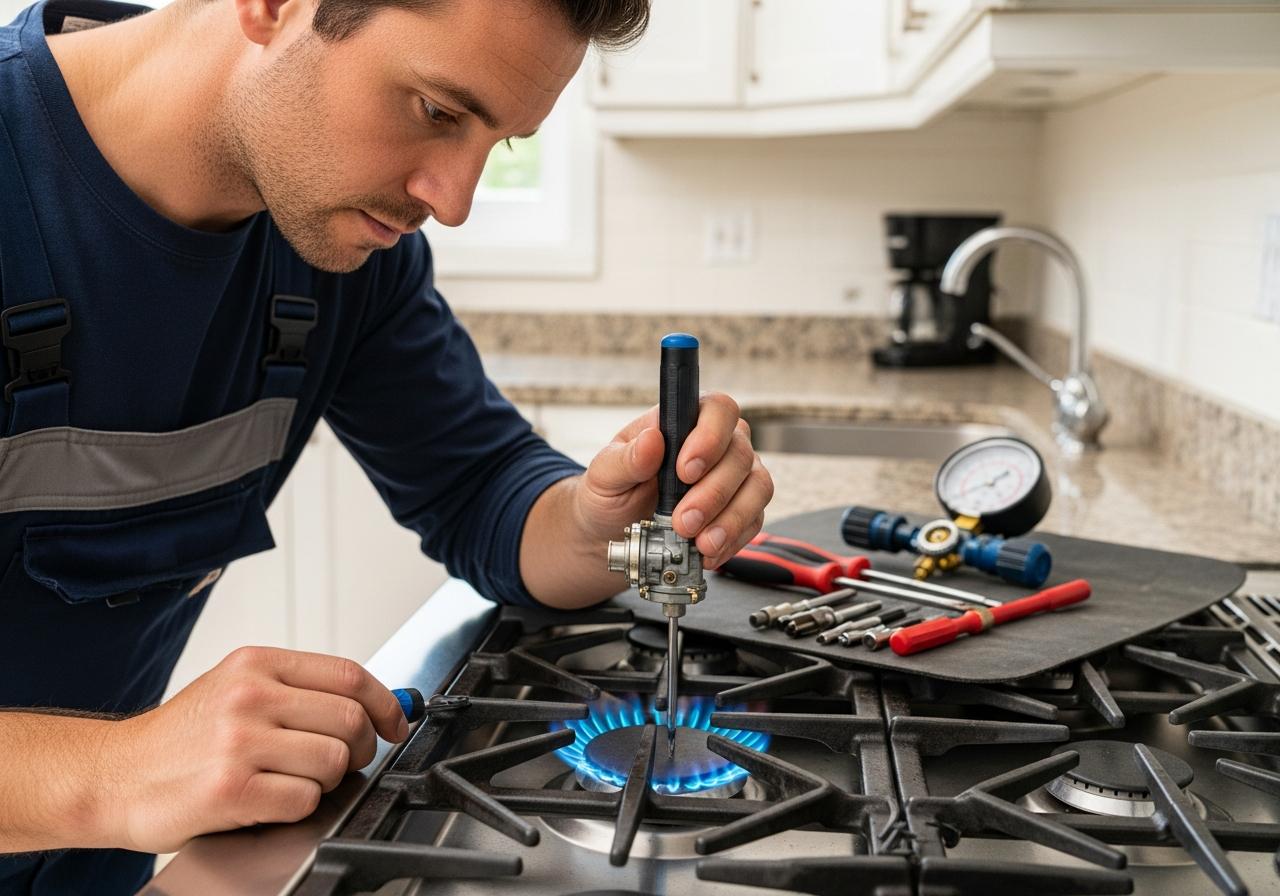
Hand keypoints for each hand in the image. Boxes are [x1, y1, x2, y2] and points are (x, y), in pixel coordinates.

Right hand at [100, 647, 407, 852]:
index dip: (384, 702)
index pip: (347, 674)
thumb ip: (298, 690)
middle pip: (350, 719)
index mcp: (256, 664)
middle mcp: (249, 696)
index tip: (394, 722)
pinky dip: (299, 806)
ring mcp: (239, 741)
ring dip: (326, 781)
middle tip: (342, 762)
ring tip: (293, 781)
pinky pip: (305, 799)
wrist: (114, 776)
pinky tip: (270, 800)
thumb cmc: (180, 739)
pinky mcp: (231, 789)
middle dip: (359, 749)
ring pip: (333, 761)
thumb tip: (373, 702)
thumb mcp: (236, 688)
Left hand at [577, 392, 773, 567]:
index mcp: (684, 423)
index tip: (686, 471)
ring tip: (700, 544)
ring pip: (757, 487)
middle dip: (713, 493)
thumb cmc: (610, 496)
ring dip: (730, 519)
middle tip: (682, 521)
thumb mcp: (604, 476)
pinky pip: (754, 521)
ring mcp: (735, 477)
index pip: (718, 409)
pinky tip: (707, 553)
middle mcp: (719, 444)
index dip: (710, 436)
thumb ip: (626, 459)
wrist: (613, 537)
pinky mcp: (744, 510)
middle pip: (740, 454)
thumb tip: (652, 440)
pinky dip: (732, 539)